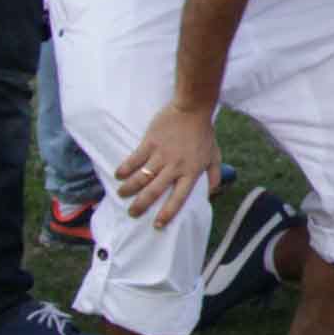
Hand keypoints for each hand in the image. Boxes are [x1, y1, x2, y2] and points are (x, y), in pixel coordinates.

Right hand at [115, 102, 221, 227]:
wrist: (193, 108)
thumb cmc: (204, 133)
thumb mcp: (215, 156)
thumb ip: (215, 176)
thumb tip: (212, 194)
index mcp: (191, 172)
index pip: (178, 199)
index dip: (167, 214)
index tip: (157, 225)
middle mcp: (175, 167)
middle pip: (154, 192)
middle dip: (141, 205)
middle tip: (132, 213)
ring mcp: (161, 155)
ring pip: (141, 178)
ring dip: (129, 189)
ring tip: (122, 195)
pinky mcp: (150, 142)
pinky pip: (134, 159)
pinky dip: (125, 169)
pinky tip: (118, 175)